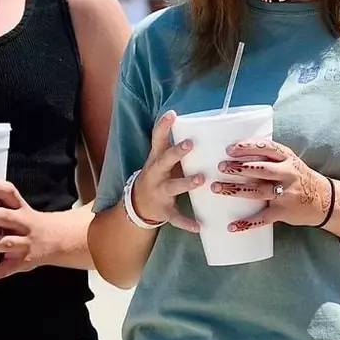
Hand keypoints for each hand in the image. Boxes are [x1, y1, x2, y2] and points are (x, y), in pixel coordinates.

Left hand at [0, 180, 62, 280]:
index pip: (10, 193)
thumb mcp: (19, 209)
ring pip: (5, 243)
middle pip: (6, 217)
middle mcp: (25, 225)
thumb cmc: (26, 223)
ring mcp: (25, 245)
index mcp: (22, 208)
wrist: (56, 240)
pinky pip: (3, 270)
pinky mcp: (22, 264)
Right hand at [130, 110, 202, 231]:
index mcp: (155, 159)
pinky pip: (176, 217)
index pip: (157, 139)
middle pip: (164, 161)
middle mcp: (155, 174)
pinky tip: (199, 226)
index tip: (172, 114)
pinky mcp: (164, 210)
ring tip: (202, 179)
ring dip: (186, 183)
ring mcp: (159, 192)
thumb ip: (171, 144)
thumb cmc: (156, 175)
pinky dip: (186, 222)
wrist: (137, 204)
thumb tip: (191, 122)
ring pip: (172, 187)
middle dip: (176, 152)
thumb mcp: (159, 159)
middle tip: (191, 143)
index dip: (163, 126)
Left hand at [212, 139, 330, 230]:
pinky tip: (231, 226)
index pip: (267, 148)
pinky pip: (262, 218)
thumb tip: (239, 151)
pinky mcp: (283, 212)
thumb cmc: (300, 177)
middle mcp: (287, 175)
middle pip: (260, 169)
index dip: (248, 148)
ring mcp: (285, 194)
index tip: (230, 149)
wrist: (324, 199)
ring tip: (217, 188)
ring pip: (257, 192)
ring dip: (235, 190)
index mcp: (288, 159)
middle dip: (238, 168)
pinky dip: (246, 223)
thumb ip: (270, 156)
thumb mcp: (290, 161)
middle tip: (220, 167)